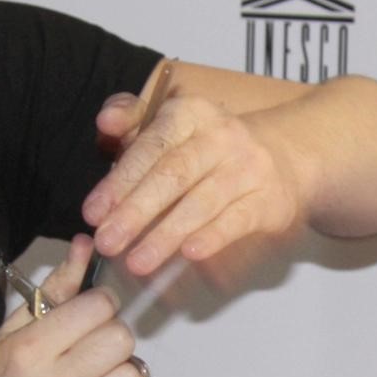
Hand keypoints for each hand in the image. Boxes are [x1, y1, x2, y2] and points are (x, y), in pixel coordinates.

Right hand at [0, 236, 151, 376]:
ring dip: (126, 376)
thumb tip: (86, 246)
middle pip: (121, 341)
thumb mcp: (8, 334)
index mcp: (28, 352)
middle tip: (97, 349)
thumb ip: (52, 290)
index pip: (97, 307)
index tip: (93, 315)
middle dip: (114, 338)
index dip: (102, 305)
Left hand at [82, 86, 307, 277]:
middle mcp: (220, 137)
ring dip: (166, 234)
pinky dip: (213, 238)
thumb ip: (130, 122)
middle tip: (108, 242)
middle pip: (174, 174)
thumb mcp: (169, 125)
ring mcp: (248, 168)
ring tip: (138, 262)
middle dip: (136, 211)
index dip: (119, 181)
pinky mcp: (268, 200)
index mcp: (189, 114)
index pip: (150, 147)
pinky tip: (189, 254)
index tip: (94, 213)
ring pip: (202, 202)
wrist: (283, 156)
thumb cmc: (208, 148)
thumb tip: (106, 122)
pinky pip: (237, 221)